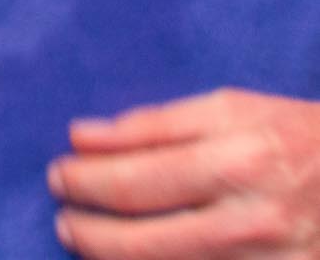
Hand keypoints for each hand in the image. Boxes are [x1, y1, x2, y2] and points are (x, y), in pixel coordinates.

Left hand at [52, 88, 319, 256]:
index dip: (86, 181)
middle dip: (87, 228)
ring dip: (110, 257)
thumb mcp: (233, 110)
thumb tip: (82, 137)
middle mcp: (255, 220)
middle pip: (142, 240)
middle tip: (62, 214)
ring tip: (81, 237)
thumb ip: (155, 125)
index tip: (60, 174)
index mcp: (241, 161)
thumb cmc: (297, 136)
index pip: (136, 180)